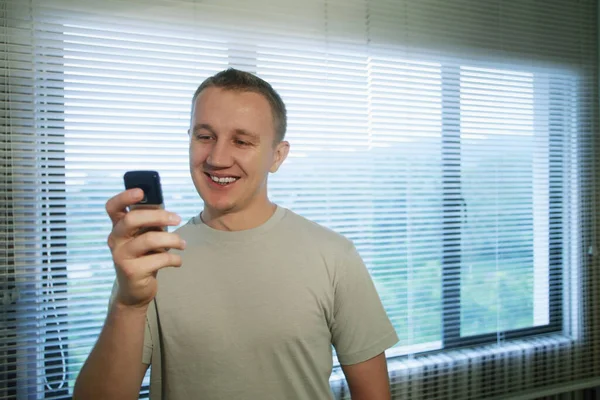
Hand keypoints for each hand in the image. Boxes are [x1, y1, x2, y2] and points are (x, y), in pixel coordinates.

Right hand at [106, 189, 185, 307]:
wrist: (135, 290)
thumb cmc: (144, 257)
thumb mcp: (145, 237)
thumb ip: (151, 224)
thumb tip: (167, 211)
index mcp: (118, 227)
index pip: (112, 207)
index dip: (124, 197)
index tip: (141, 191)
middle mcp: (115, 240)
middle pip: (133, 219)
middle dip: (159, 216)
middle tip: (177, 219)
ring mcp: (121, 256)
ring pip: (149, 239)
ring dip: (172, 239)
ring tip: (183, 244)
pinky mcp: (132, 271)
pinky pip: (159, 259)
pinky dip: (174, 259)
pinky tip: (178, 261)